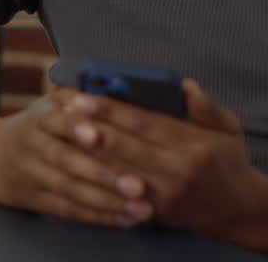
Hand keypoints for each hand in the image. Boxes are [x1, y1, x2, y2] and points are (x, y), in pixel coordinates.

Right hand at [0, 88, 149, 227]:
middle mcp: (32, 146)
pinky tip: (124, 219)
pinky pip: (67, 210)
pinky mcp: (35, 200)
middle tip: (138, 185)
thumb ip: (74, 100)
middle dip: (102, 173)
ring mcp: (32, 175)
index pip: (57, 121)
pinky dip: (97, 217)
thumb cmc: (34, 127)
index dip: (76, 127)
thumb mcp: (47, 105)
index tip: (99, 135)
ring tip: (141, 209)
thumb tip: (101, 99)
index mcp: (39, 119)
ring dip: (107, 201)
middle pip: (66, 160)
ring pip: (68, 189)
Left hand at [69, 81, 267, 250]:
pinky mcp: (151, 212)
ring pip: (117, 170)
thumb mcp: (228, 128)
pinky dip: (94, 178)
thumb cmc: (226, 160)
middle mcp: (178, 171)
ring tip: (60, 132)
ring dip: (86, 151)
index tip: (84, 96)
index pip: (146, 123)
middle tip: (62, 111)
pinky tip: (72, 163)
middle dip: (92, 128)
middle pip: (127, 146)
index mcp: (194, 145)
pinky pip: (116, 193)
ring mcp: (163, 195)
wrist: (237, 210)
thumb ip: (206, 107)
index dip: (113, 110)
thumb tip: (184, 85)